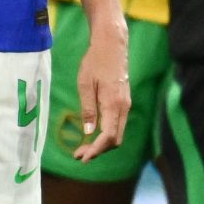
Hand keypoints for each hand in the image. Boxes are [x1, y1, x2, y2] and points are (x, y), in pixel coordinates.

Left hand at [72, 20, 130, 160]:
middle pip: (115, 139)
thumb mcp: (85, 85)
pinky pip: (117, 124)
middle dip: (98, 150)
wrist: (112, 45)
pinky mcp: (124, 101)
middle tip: (78, 154)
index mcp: (113, 104)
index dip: (96, 150)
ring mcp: (125, 104)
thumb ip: (88, 110)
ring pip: (117, 132)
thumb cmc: (95, 62)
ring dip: (102, 143)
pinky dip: (106, 133)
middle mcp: (123, 107)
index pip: (108, 136)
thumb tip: (88, 132)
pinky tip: (93, 133)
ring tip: (83, 147)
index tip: (82, 158)